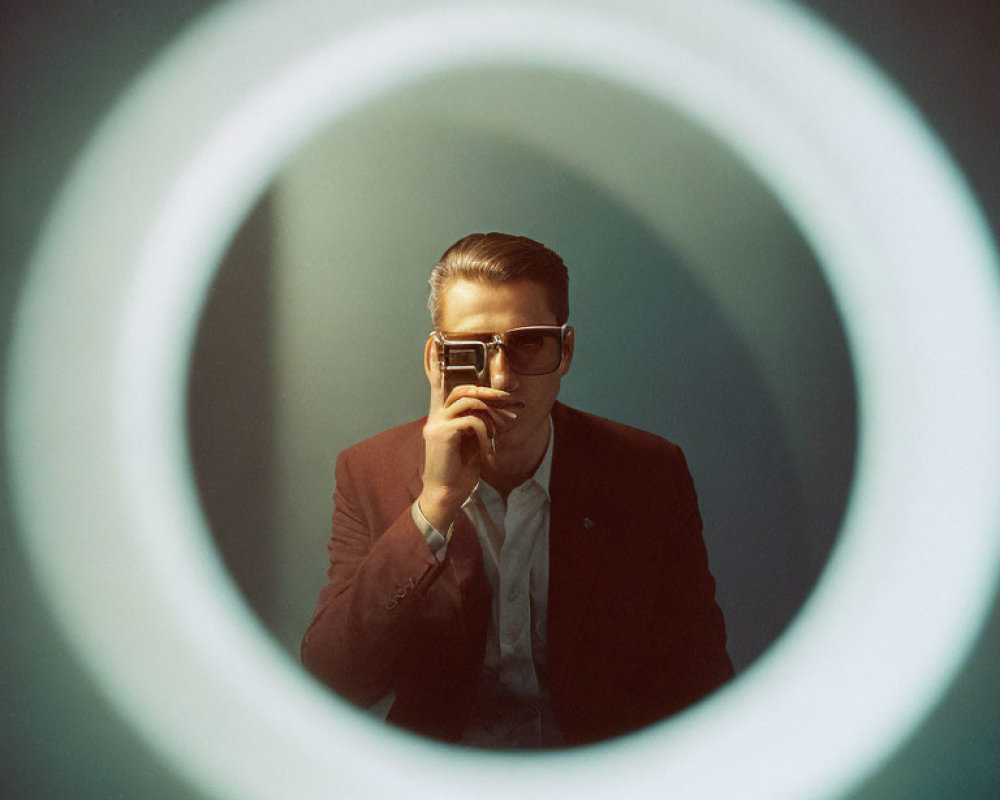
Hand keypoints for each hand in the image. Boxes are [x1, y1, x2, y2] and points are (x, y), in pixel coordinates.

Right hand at [417, 384, 517, 531]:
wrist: (446, 495)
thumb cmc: (460, 473)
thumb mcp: (474, 442)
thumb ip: (479, 424)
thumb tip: (499, 409)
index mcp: (443, 418)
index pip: (460, 392)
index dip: (484, 390)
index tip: (508, 398)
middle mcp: (437, 417)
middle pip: (463, 390)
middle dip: (489, 392)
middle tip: (509, 399)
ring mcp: (437, 424)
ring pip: (467, 401)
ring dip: (490, 411)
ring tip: (502, 425)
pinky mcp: (442, 434)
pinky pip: (471, 420)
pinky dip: (485, 429)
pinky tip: (489, 443)